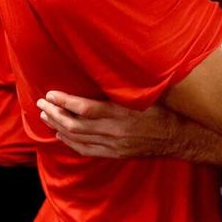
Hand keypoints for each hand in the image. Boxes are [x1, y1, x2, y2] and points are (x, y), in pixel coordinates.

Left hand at [37, 92, 178, 158]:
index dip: (65, 102)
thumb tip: (104, 68)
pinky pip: (87, 150)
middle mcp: (116, 131)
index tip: (50, 94)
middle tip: (40, 104)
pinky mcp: (117, 153)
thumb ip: (125, 87)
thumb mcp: (148, 93)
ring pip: (78, 138)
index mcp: (124, 113)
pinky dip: (70, 142)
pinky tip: (61, 135)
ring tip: (45, 116)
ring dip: (58, 127)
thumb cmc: (167, 109)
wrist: (181, 137)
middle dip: (54, 114)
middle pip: (76, 125)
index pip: (86, 109)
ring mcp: (116, 145)